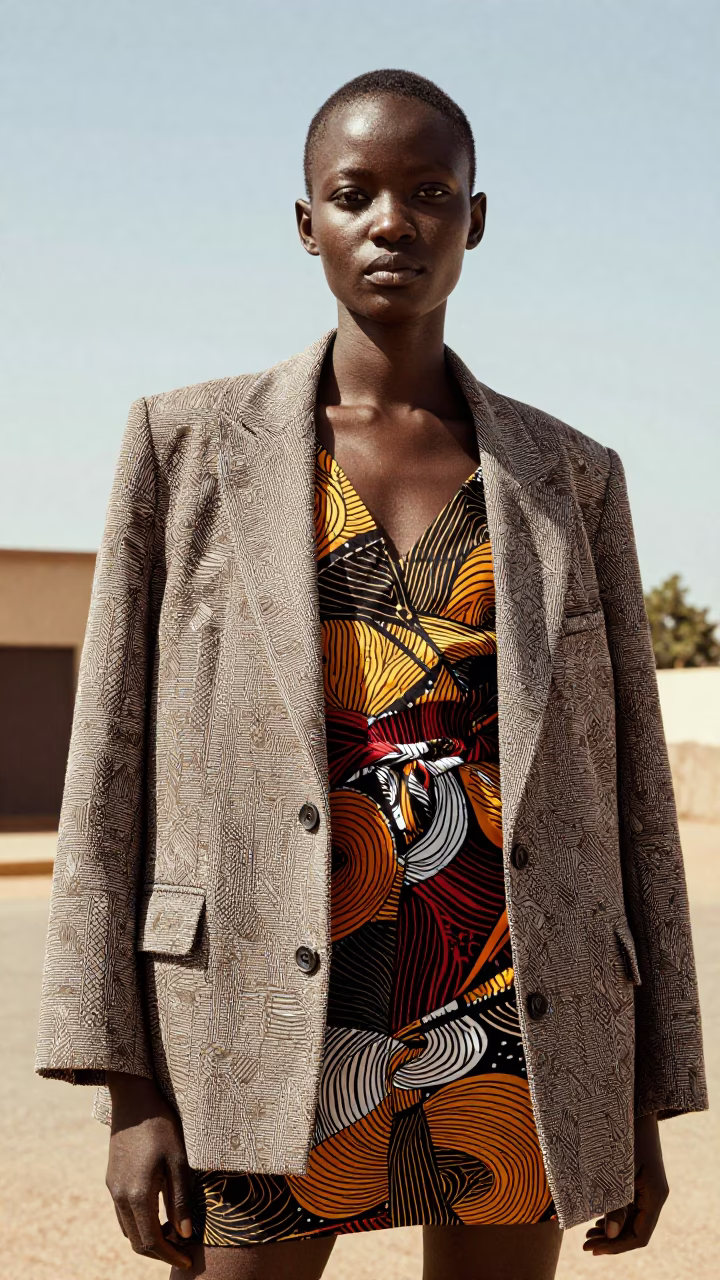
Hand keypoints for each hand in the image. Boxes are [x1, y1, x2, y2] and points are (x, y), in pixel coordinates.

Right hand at [105, 1071, 193, 1270]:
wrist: (133, 1099)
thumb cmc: (161, 1126)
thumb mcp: (178, 1162)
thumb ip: (180, 1200)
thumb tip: (185, 1234)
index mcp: (137, 1195)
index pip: (151, 1242)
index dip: (170, 1255)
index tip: (189, 1259)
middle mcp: (120, 1196)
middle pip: (137, 1241)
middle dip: (160, 1251)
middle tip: (183, 1250)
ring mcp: (112, 1188)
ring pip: (128, 1229)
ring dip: (148, 1238)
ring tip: (174, 1233)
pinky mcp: (111, 1179)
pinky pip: (122, 1214)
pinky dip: (139, 1223)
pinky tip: (157, 1214)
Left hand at [583, 1112, 668, 1255]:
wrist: (635, 1105)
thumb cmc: (624, 1133)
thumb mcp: (618, 1169)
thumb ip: (615, 1202)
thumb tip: (610, 1235)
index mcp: (655, 1195)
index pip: (639, 1236)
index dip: (616, 1247)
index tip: (594, 1249)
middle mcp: (655, 1195)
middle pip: (635, 1231)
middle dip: (611, 1241)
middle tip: (586, 1246)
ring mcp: (648, 1188)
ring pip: (632, 1220)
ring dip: (611, 1231)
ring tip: (588, 1236)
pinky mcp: (639, 1180)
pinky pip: (630, 1208)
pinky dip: (614, 1216)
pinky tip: (597, 1220)